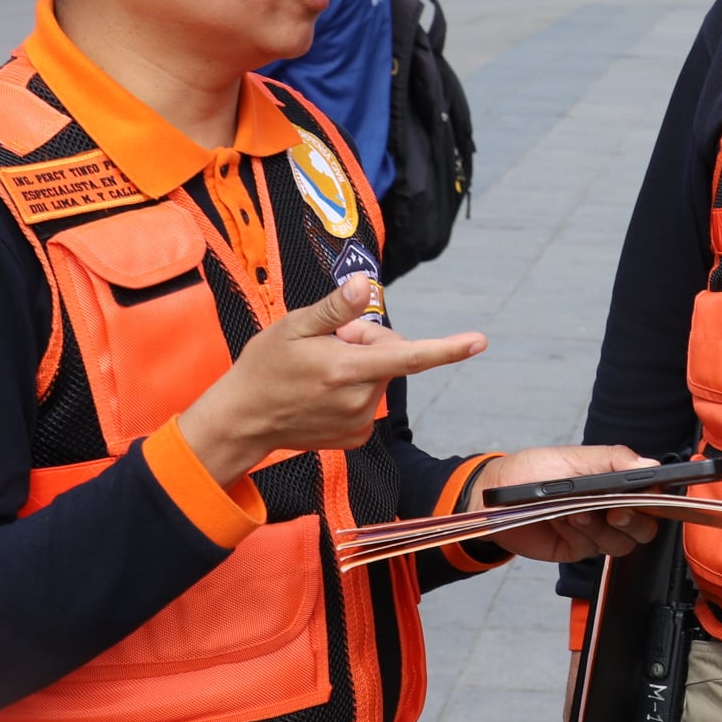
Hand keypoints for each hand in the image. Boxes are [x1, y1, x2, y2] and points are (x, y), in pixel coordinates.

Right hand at [179, 275, 487, 485]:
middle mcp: (359, 399)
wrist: (241, 420)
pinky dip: (353, 390)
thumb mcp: (293, 327)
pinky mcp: (355, 437)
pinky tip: (322, 393)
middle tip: (327, 343)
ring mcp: (358, 422)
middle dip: (366, 341)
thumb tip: (365, 285)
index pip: (409, 356)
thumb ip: (335, 309)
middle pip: (389, 355)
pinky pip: (368, 400)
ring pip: (378, 377)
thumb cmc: (264, 367)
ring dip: (358, 366)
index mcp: (348, 369)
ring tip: (318, 370)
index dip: (447, 348)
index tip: (479, 341)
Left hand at [467, 446, 659, 560]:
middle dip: (633, 522)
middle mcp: (609, 508)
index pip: (651, 495)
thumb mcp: (571, 457)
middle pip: (645, 528)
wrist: (492, 499)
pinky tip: (561, 521)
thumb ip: (612, 460)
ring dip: (599, 528)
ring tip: (575, 512)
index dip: (655, 500)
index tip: (644, 498)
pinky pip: (590, 550)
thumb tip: (650, 466)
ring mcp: (595, 531)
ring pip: (621, 543)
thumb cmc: (531, 471)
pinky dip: (577, 536)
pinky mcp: (577, 548)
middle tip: (614, 512)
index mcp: (614, 482)